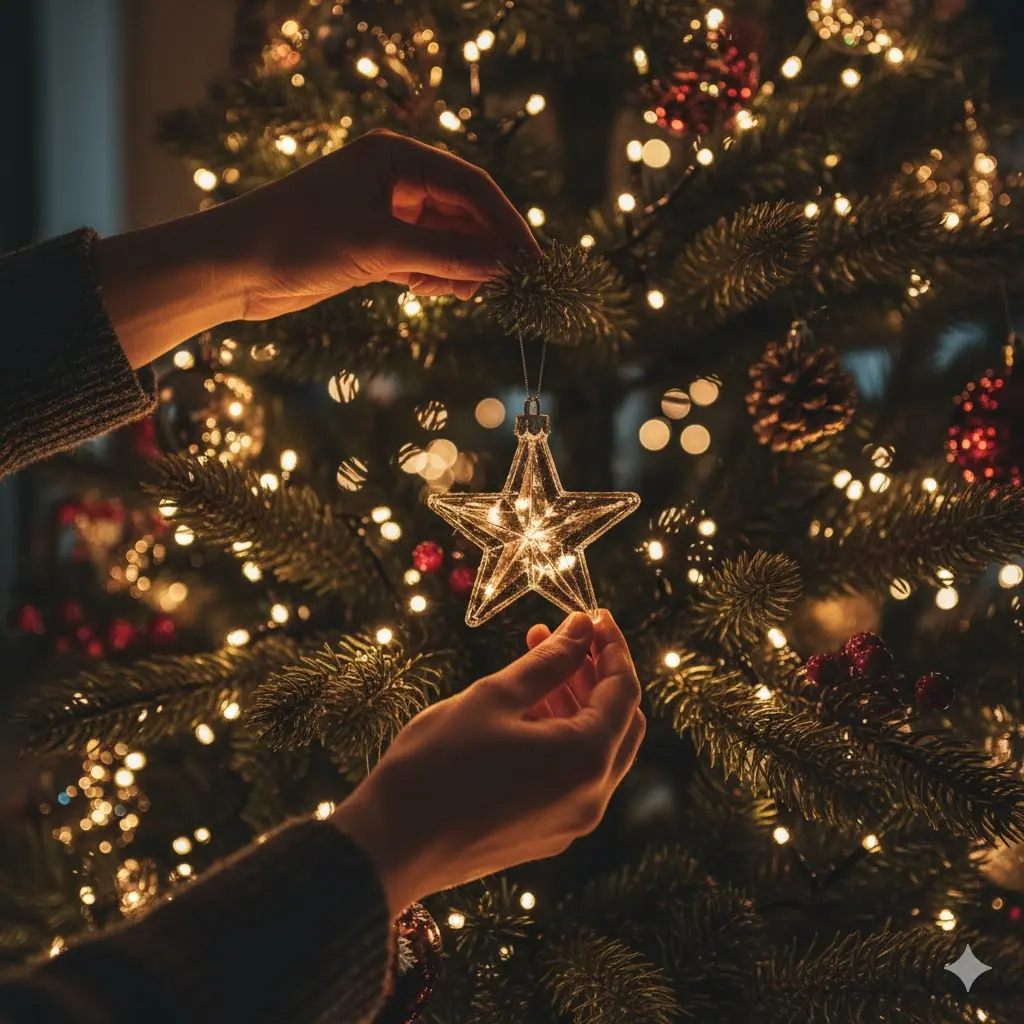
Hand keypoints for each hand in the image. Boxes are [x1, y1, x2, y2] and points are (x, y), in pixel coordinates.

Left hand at [96, 130, 538, 367]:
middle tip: (515, 285)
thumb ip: (445, 255)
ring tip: (474, 294)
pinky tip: (443, 293)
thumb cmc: (296, 240)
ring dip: (463, 267)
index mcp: (394, 158)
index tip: (533, 260)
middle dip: (486, 248)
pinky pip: (424, 261)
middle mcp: (394, 180)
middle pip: (462, 213)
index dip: (506, 223)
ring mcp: (384, 215)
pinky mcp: (373, 249)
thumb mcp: (378, 246)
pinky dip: (438, 278)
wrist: (231, 269)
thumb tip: (505, 266)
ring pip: (445, 241)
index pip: (470, 187)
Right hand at [330, 610, 644, 915]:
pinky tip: (527, 708)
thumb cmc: (438, 763)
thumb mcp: (495, 697)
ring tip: (537, 660)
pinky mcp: (549, 833)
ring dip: (578, 702)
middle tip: (565, 637)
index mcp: (586, 759)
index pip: (624, 690)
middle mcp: (593, 797)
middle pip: (621, 721)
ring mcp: (573, 821)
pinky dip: (564, 736)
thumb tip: (582, 628)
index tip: (594, 615)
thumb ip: (549, 660)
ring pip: (598, 749)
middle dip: (598, 673)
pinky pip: (575, 775)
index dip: (613, 646)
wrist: (391, 844)